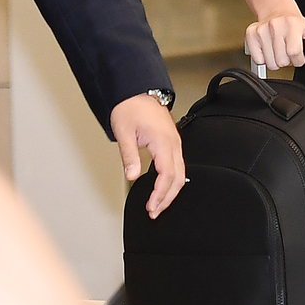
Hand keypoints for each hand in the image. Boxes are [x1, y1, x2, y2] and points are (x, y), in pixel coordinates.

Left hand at [110, 94, 184, 219]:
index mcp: (162, 141)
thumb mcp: (124, 133)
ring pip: (180, 174)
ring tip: (158, 205)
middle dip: (167, 198)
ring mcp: (175, 144)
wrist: (136, 92)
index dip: (160, 193)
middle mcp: (173, 144)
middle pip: (178, 178)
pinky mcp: (172, 144)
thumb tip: (132, 176)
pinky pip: (178, 167)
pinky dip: (172, 181)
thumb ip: (129, 156)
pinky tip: (164, 189)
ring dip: (171, 192)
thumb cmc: (130, 108)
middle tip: (154, 212)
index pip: (167, 174)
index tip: (152, 206)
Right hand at [246, 13, 304, 71]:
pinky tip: (269, 50)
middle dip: (287, 61)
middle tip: (288, 52)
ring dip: (275, 61)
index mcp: (294, 25)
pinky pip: (257, 59)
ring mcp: (262, 29)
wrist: (277, 10)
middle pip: (281, 61)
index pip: (294, 52)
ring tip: (279, 50)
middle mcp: (276, 25)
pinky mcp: (251, 34)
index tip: (299, 57)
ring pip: (269, 63)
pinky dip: (263, 59)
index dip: (298, 60)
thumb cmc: (295, 24)